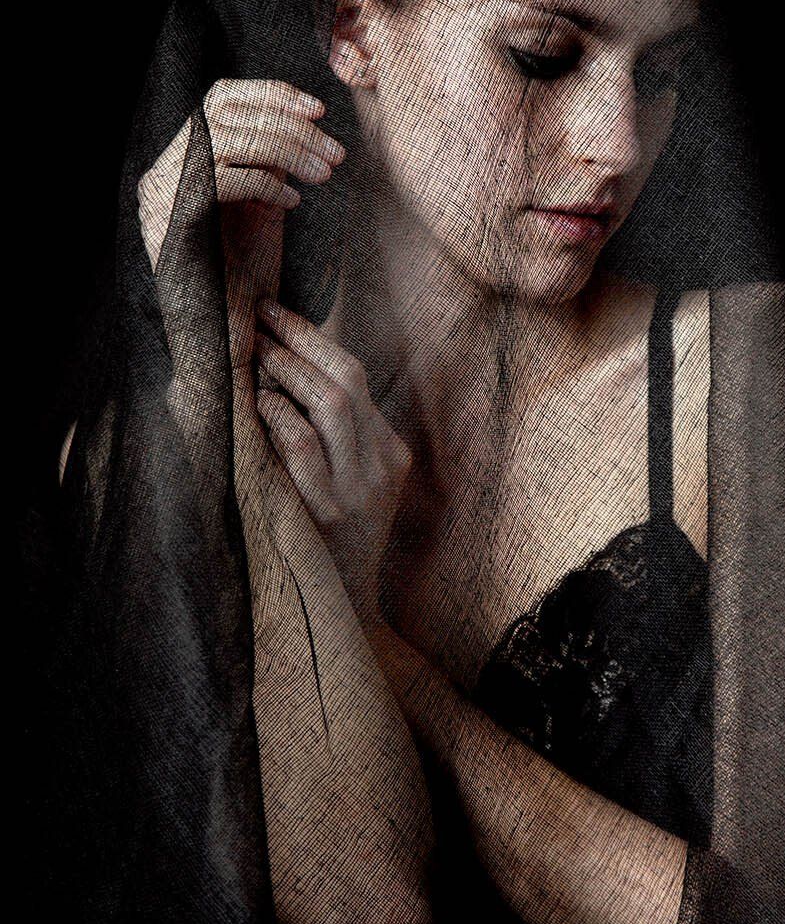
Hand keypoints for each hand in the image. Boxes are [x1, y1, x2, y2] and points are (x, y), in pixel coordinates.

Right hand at [136, 77, 343, 274]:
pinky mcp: (170, 221)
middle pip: (225, 112)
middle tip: (335, 151)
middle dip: (289, 124)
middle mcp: (160, 173)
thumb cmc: (242, 281)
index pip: (219, 98)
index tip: (318, 108)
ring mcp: (160, 196)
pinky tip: (291, 204)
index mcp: (179, 163)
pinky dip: (264, 183)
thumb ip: (269, 165)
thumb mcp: (260, 209)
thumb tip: (303, 126)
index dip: (270, 94)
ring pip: (226, 138)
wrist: (218, 342)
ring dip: (287, 150)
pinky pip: (221, 178)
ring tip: (325, 173)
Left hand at [253, 298, 412, 624]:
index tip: (273, 311)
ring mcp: (360, 489)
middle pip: (348, 379)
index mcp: (390, 451)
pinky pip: (304, 448)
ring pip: (332, 405)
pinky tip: (256, 406)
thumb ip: (322, 437)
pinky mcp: (331, 513)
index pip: (356, 376)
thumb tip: (270, 374)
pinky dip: (278, 418)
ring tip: (254, 356)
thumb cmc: (325, 542)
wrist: (339, 613)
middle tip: (256, 319)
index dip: (313, 337)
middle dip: (299, 340)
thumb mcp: (342, 485)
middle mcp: (383, 464)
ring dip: (287, 372)